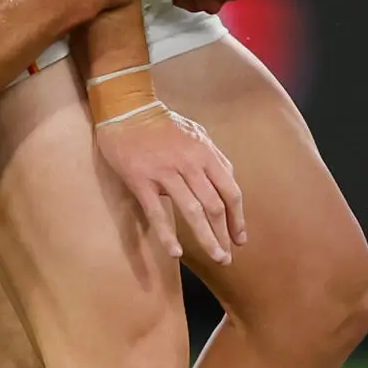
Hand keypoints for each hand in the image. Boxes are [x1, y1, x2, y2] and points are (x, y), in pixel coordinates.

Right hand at [93, 101, 245, 264]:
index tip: (240, 238)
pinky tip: (176, 253)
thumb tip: (228, 181)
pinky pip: (156, 213)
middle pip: (214, 206)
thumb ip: (214, 157)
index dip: (238, 218)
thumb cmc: (162, 124)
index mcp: (205, 153)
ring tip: (215, 257)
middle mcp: (189, 164)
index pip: (230, 191)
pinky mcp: (141, 181)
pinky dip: (167, 235)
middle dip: (224, 235)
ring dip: (207, 238)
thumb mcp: (196, 133)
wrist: (127, 110)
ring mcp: (165, 173)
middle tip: (227, 257)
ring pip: (192, 212)